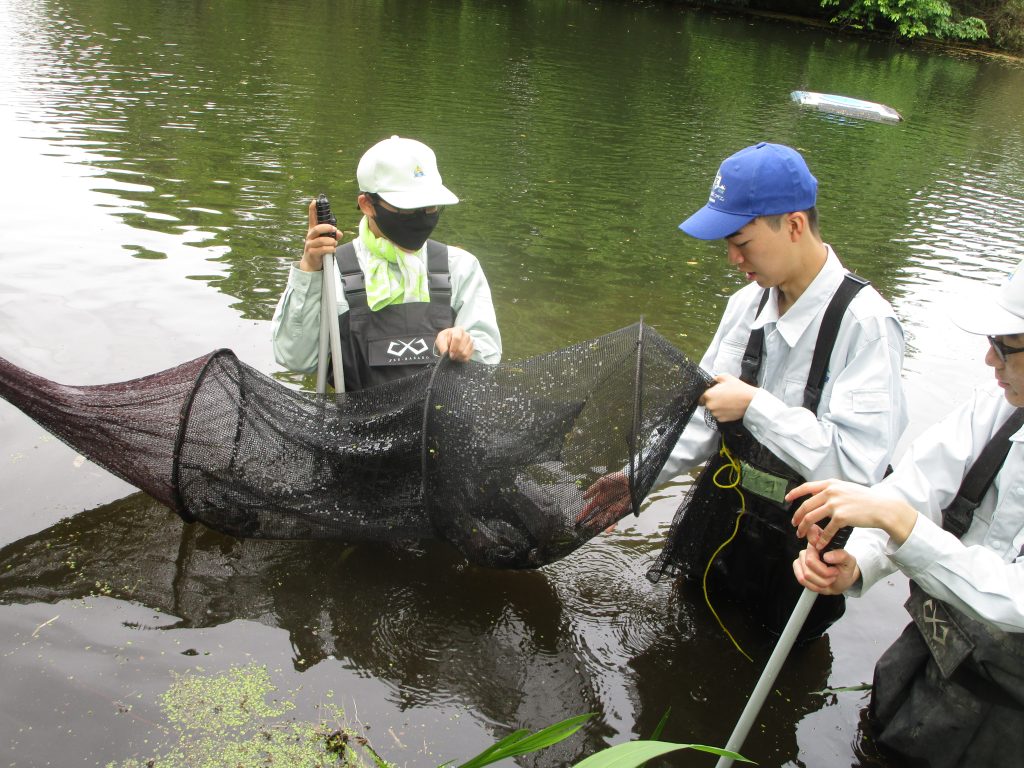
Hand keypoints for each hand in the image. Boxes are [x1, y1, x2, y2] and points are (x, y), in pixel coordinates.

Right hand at [299, 199, 340, 272]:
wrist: (312, 262)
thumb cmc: (320, 248)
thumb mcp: (328, 240)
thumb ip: (334, 235)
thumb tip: (339, 233)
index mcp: (313, 230)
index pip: (312, 218)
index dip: (313, 210)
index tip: (314, 201)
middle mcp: (310, 236)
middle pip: (316, 229)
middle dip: (326, 228)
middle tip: (334, 229)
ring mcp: (309, 244)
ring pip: (320, 240)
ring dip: (330, 241)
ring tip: (334, 243)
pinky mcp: (311, 253)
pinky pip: (322, 250)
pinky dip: (330, 249)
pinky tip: (333, 249)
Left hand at [436, 327, 474, 361]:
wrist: (450, 340)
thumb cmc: (446, 338)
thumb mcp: (440, 339)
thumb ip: (442, 345)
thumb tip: (445, 352)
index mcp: (458, 330)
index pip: (457, 338)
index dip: (453, 347)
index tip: (449, 352)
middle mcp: (466, 335)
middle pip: (461, 348)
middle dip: (455, 354)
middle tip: (451, 355)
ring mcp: (470, 342)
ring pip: (465, 353)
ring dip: (458, 357)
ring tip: (454, 356)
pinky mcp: (472, 348)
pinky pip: (468, 357)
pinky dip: (462, 359)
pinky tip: (458, 357)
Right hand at [577, 471, 630, 530]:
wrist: (630, 479)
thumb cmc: (615, 478)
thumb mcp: (602, 481)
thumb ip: (593, 489)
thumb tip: (584, 497)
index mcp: (599, 498)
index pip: (589, 508)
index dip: (583, 514)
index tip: (577, 520)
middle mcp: (604, 505)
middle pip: (596, 516)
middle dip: (591, 522)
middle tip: (585, 529)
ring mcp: (612, 508)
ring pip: (604, 519)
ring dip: (600, 525)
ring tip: (595, 531)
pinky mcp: (620, 510)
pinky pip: (615, 519)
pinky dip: (611, 525)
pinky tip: (607, 531)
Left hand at [699, 373, 756, 422]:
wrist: (750, 401)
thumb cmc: (738, 388)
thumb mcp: (726, 377)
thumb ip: (715, 378)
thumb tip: (712, 381)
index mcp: (708, 395)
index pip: (700, 397)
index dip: (705, 395)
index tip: (712, 394)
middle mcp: (710, 406)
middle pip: (706, 404)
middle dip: (712, 401)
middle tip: (722, 397)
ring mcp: (715, 414)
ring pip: (713, 410)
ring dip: (717, 407)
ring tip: (727, 402)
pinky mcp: (721, 420)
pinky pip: (718, 416)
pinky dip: (722, 413)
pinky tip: (729, 408)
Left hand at [787, 478, 916, 547]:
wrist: (882, 508)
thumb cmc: (866, 499)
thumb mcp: (846, 488)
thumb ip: (833, 489)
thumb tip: (819, 492)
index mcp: (831, 484)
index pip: (806, 487)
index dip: (794, 493)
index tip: (787, 499)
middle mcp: (831, 492)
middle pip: (806, 506)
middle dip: (797, 517)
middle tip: (795, 525)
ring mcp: (835, 504)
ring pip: (811, 518)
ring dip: (804, 529)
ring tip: (802, 536)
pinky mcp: (841, 517)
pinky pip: (826, 530)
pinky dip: (821, 539)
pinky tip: (819, 544)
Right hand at [792, 542, 860, 594]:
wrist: (840, 583)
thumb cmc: (844, 570)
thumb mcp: (849, 562)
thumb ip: (842, 556)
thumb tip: (827, 556)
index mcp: (821, 541)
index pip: (811, 532)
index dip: (813, 538)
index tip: (824, 552)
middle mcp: (808, 548)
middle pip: (810, 562)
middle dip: (825, 573)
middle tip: (834, 574)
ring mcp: (801, 559)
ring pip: (806, 574)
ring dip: (821, 582)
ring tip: (829, 579)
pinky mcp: (797, 569)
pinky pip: (802, 580)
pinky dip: (815, 586)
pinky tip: (821, 584)